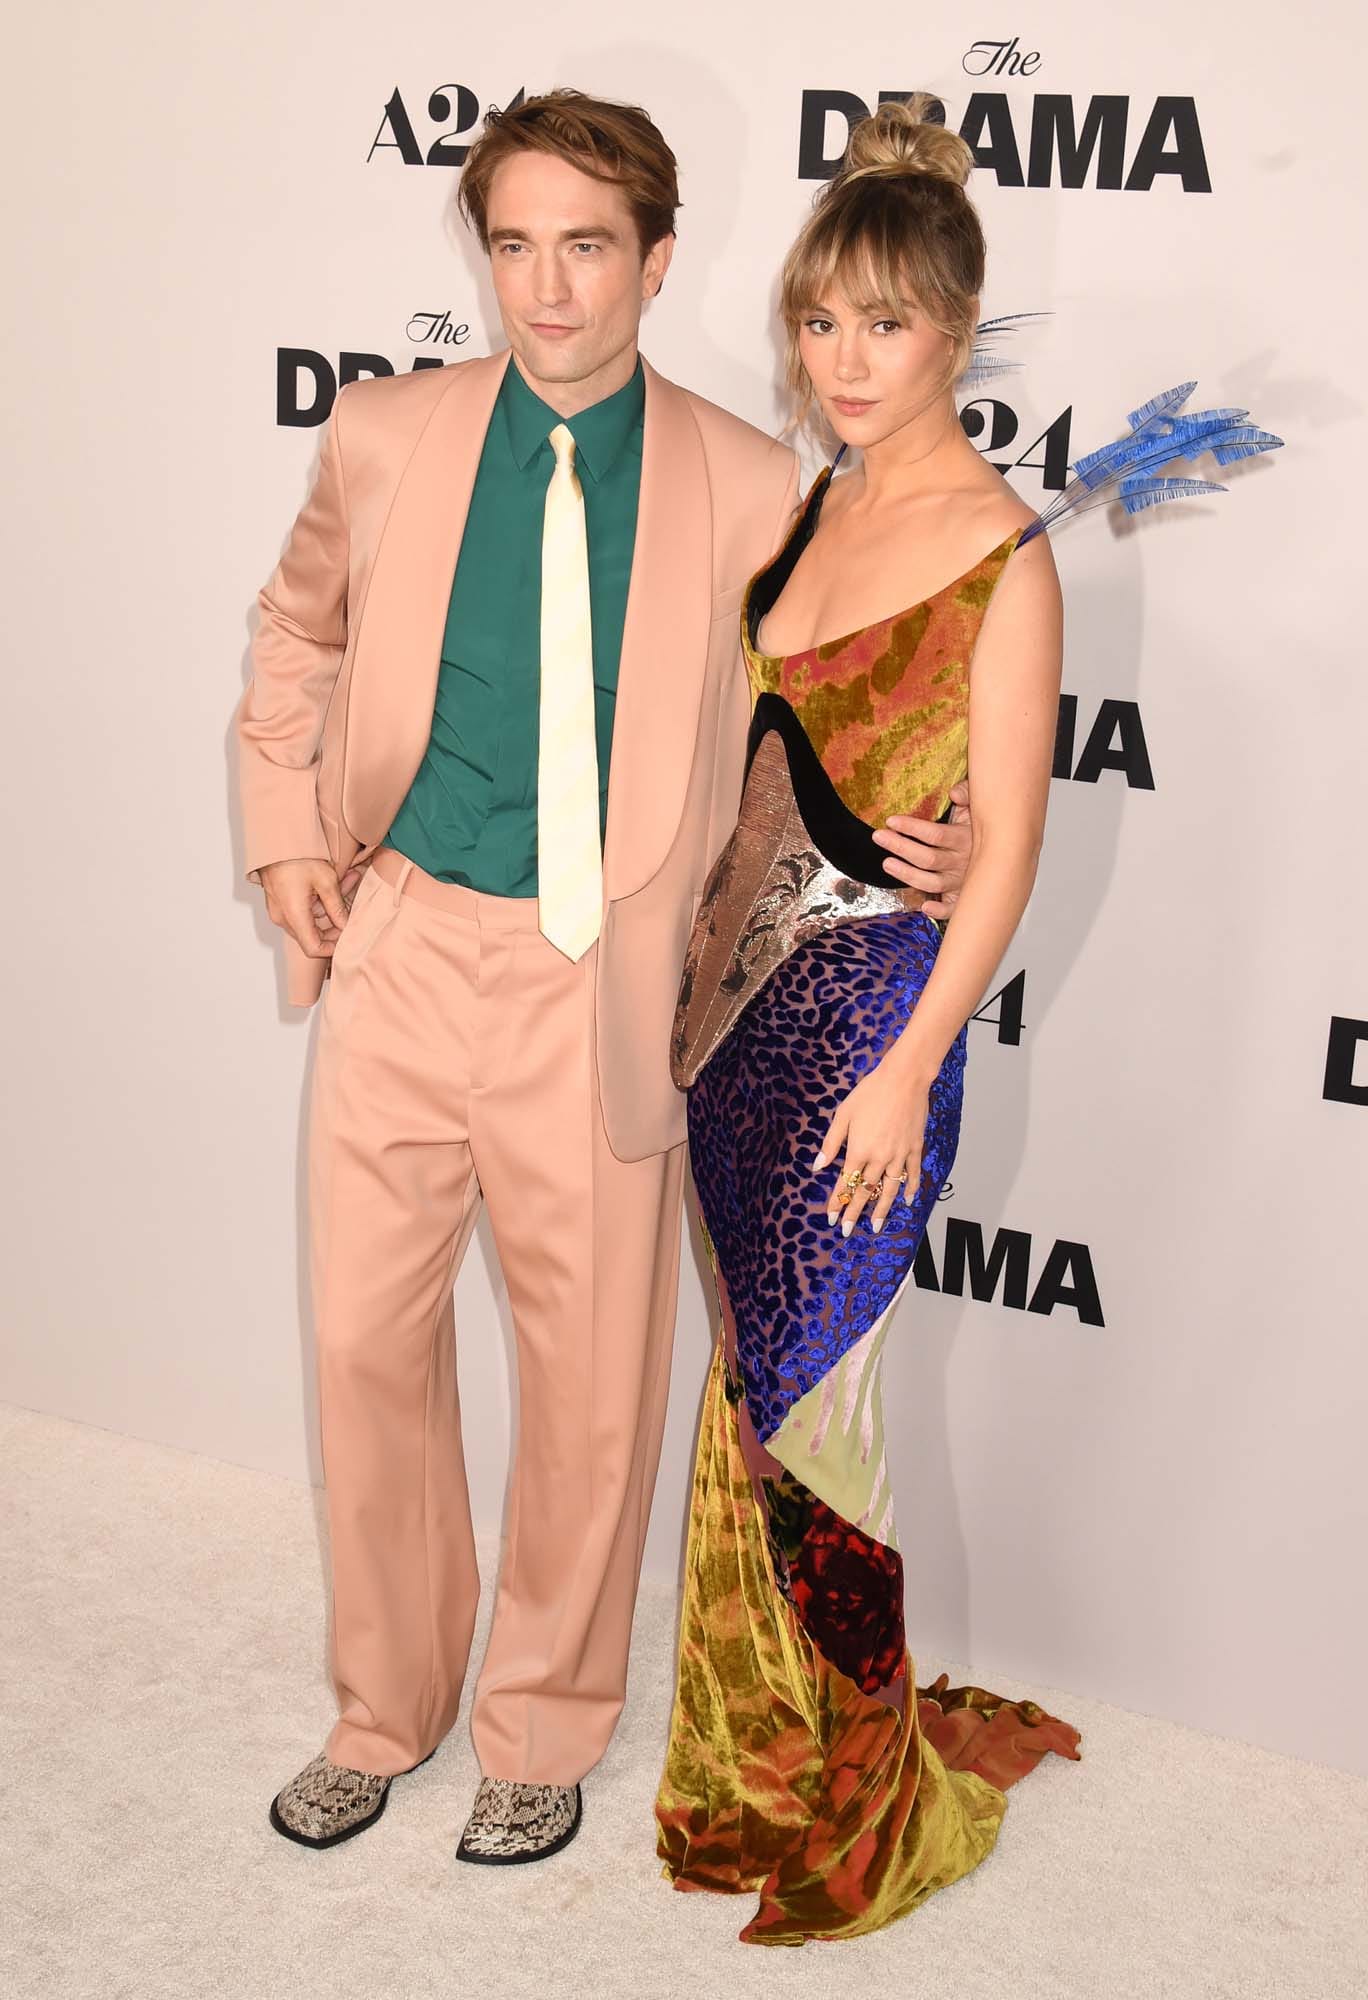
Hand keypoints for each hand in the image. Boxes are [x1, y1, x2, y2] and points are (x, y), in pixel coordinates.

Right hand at [259, 858, 350, 957]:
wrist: (275, 839)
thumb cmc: (297, 856)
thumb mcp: (326, 881)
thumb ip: (337, 908)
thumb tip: (346, 926)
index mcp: (293, 915)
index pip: (313, 948)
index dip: (332, 948)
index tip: (346, 938)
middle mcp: (282, 917)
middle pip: (311, 936)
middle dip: (334, 925)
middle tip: (351, 906)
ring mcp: (278, 910)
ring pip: (308, 921)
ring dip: (328, 909)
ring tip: (346, 882)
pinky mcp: (279, 901)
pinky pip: (300, 910)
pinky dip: (317, 902)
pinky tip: (332, 882)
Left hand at [814, 1053, 931, 1236]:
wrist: (904, 1080)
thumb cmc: (870, 1093)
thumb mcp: (843, 1115)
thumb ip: (831, 1143)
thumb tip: (818, 1166)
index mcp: (859, 1151)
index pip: (845, 1183)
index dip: (837, 1202)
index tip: (831, 1218)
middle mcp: (880, 1158)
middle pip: (865, 1191)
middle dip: (854, 1212)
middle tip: (847, 1230)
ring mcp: (900, 1155)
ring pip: (889, 1189)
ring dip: (882, 1209)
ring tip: (876, 1226)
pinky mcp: (915, 1148)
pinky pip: (912, 1174)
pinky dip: (910, 1188)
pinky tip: (907, 1200)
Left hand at [872, 780, 972, 919]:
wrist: (1008, 852)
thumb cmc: (985, 828)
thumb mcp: (978, 807)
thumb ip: (968, 794)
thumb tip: (954, 792)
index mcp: (965, 839)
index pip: (934, 834)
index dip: (911, 827)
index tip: (891, 821)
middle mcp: (963, 862)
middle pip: (927, 858)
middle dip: (900, 847)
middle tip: (879, 837)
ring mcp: (962, 882)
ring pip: (931, 883)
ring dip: (908, 875)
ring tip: (887, 863)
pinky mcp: (963, 897)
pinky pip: (952, 909)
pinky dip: (939, 911)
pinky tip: (924, 907)